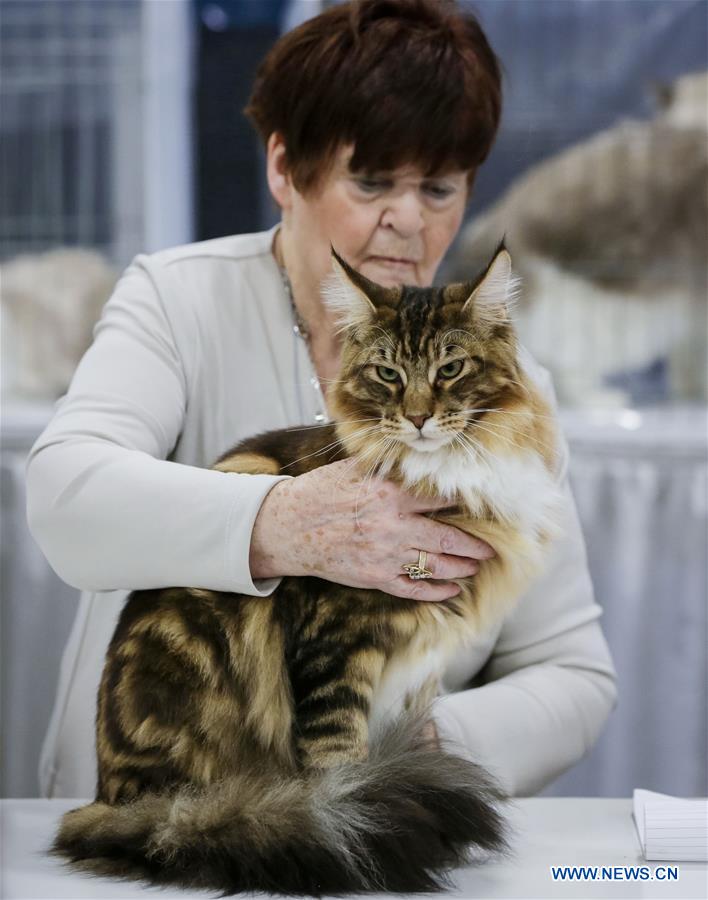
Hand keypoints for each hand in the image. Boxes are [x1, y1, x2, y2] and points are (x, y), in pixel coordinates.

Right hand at [249, 459, 494, 600]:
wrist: (288, 527)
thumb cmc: (320, 492)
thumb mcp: (353, 469)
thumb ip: (388, 467)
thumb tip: (417, 458)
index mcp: (390, 494)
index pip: (441, 497)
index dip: (465, 501)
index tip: (482, 503)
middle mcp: (393, 526)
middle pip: (449, 538)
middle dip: (475, 544)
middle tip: (492, 547)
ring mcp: (385, 556)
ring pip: (436, 566)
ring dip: (462, 567)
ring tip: (476, 565)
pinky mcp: (374, 578)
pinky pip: (414, 589)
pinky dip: (437, 592)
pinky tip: (453, 590)